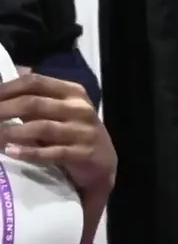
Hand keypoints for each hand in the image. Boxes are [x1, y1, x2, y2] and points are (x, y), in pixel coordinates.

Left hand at [0, 73, 116, 193]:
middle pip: (34, 103)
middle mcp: (79, 108)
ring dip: (11, 132)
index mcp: (72, 92)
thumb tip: (4, 81)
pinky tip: (11, 152)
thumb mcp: (59, 109)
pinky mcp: (84, 153)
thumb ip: (35, 97)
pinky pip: (52, 152)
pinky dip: (29, 152)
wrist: (102, 162)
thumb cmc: (73, 131)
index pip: (35, 82)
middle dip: (3, 110)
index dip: (6, 89)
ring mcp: (83, 131)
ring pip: (41, 127)